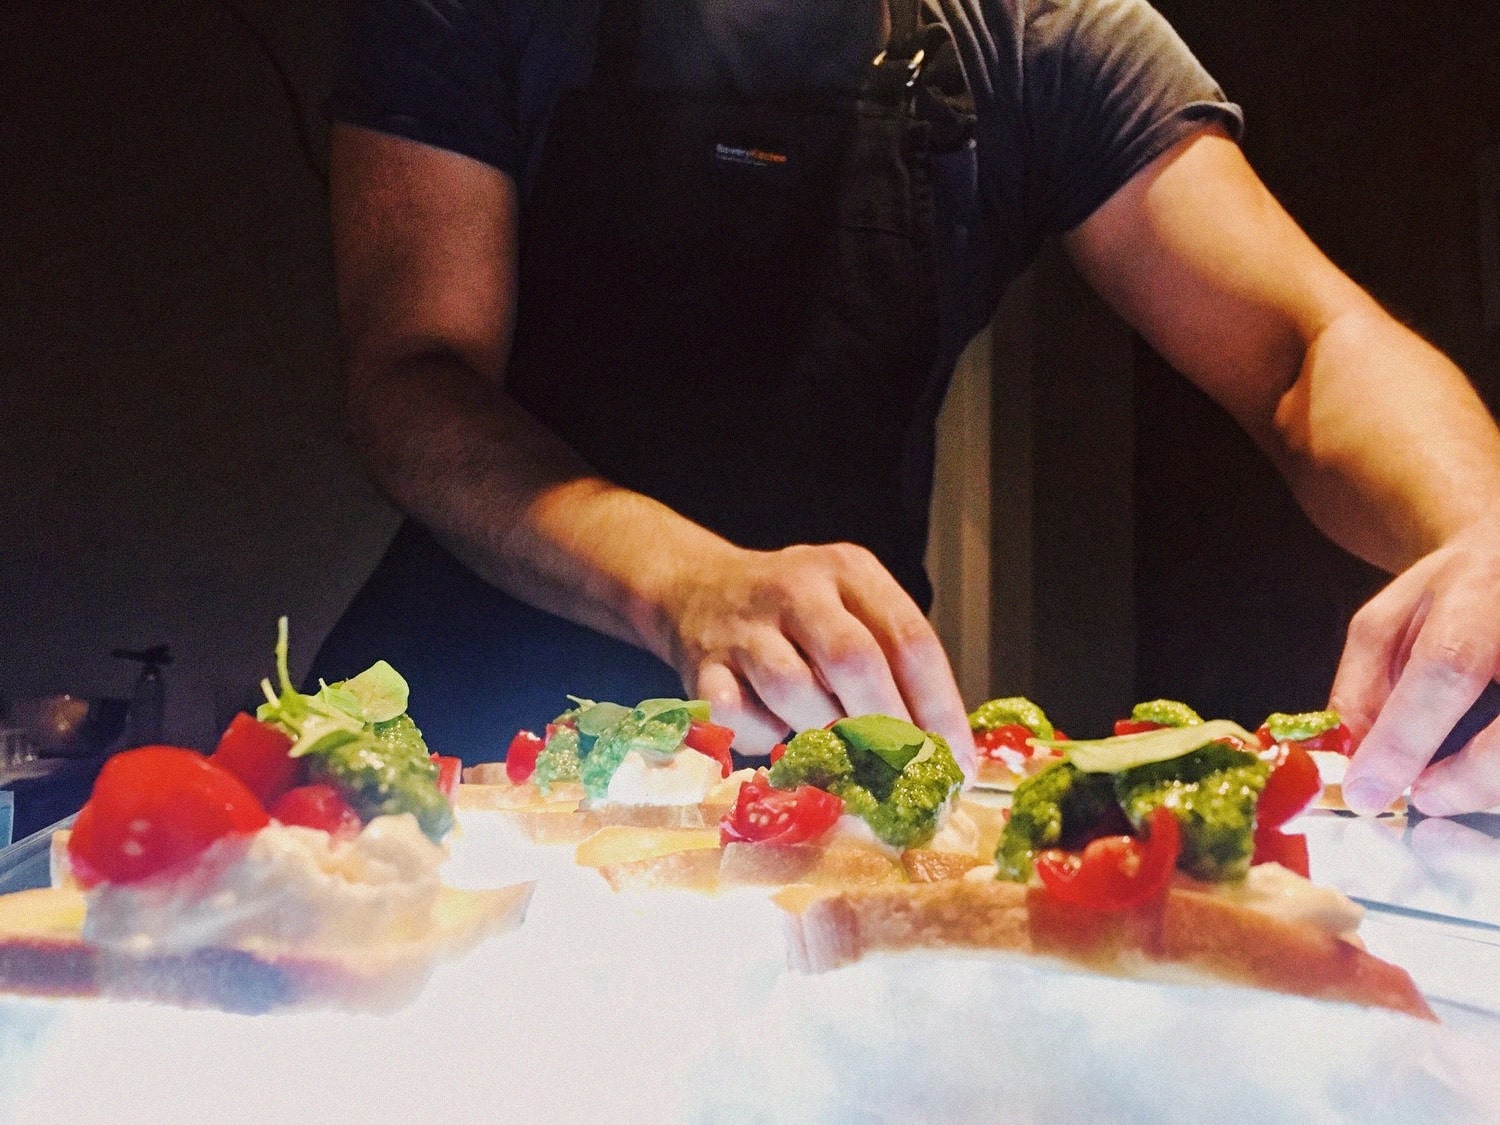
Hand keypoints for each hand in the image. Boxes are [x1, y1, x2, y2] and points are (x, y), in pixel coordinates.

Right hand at [658, 541, 975, 771]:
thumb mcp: (851, 611)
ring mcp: (745, 625)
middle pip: (854, 660)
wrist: (699, 590)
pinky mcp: (701, 664)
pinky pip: (735, 714)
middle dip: (887, 727)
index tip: (957, 762)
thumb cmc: (797, 617)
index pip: (910, 639)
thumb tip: (942, 751)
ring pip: (794, 688)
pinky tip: (771, 734)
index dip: (940, 707)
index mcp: (850, 572)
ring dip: (821, 731)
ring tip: (833, 745)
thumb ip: (891, 664)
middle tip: (905, 773)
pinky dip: (760, 736)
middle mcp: (798, 588)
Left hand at [1331, 513, 1499, 816]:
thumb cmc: (1449, 596)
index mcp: (1477, 596)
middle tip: (1424, 795)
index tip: (1367, 790)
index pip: (1447, 667)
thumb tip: (1349, 761)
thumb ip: (1362, 689)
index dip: (1405, 737)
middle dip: (1467, 778)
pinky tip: (1483, 774)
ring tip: (1452, 784)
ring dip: (1490, 785)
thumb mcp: (1384, 624)